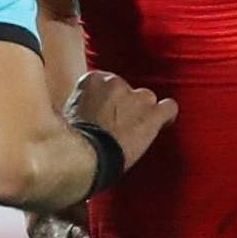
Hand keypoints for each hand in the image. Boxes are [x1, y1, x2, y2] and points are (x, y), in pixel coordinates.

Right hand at [64, 71, 178, 169]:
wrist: (86, 157)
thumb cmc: (73, 142)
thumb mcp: (67, 115)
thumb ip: (80, 105)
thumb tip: (80, 112)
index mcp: (92, 80)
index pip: (104, 83)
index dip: (105, 101)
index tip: (103, 114)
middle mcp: (116, 83)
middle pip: (126, 90)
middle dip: (123, 106)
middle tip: (116, 127)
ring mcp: (137, 98)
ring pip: (146, 99)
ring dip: (142, 112)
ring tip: (135, 130)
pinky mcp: (153, 115)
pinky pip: (169, 108)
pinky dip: (167, 116)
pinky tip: (164, 123)